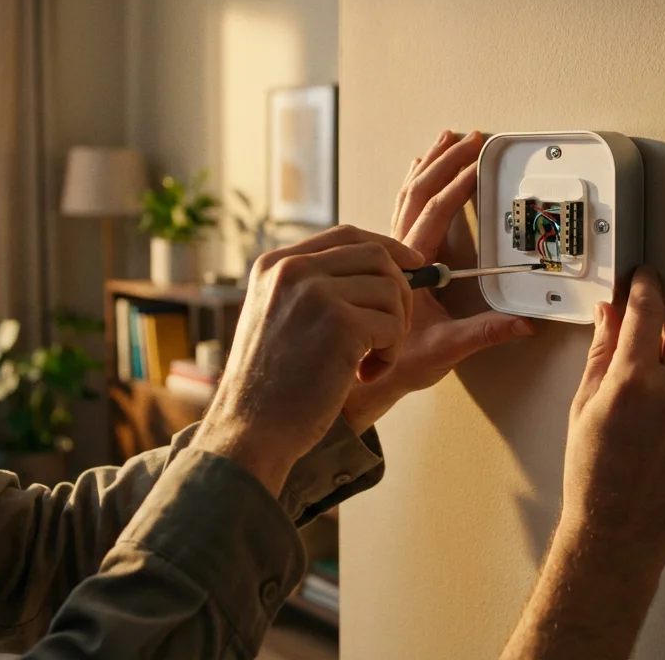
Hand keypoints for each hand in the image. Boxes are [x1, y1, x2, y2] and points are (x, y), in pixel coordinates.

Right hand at [194, 226, 422, 494]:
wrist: (251, 429)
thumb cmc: (270, 386)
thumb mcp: (277, 317)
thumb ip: (312, 288)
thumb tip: (381, 270)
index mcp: (275, 264)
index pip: (347, 235)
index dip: (388, 247)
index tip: (413, 264)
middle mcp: (292, 269)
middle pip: (377, 256)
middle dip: (400, 292)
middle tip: (390, 334)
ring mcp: (315, 293)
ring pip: (391, 291)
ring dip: (394, 331)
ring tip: (368, 363)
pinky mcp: (340, 322)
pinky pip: (393, 325)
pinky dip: (389, 355)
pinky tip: (364, 375)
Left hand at [343, 130, 535, 432]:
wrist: (355, 377)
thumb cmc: (394, 364)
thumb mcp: (445, 350)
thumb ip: (485, 333)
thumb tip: (523, 323)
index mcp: (408, 267)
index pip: (436, 214)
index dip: (459, 186)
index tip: (480, 163)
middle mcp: (395, 252)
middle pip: (420, 193)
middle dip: (448, 162)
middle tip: (472, 138)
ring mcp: (390, 251)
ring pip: (408, 196)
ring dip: (430, 165)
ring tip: (447, 138)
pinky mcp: (390, 256)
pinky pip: (402, 208)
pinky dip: (416, 182)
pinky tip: (421, 169)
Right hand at [501, 267, 664, 659]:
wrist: (617, 534)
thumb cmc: (591, 476)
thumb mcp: (583, 408)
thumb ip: (601, 355)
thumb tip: (610, 316)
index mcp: (632, 382)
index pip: (648, 312)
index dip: (647, 286)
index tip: (646, 278)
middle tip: (651, 338)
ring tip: (646, 417)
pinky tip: (661, 442)